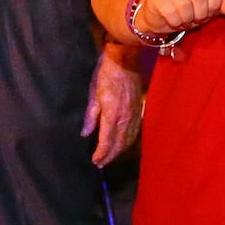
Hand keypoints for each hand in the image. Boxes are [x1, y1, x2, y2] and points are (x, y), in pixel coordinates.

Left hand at [81, 40, 142, 165]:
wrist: (124, 61)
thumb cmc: (105, 75)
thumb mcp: (93, 94)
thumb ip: (91, 116)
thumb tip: (86, 133)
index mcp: (112, 116)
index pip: (107, 142)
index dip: (101, 154)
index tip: (95, 161)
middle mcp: (125, 120)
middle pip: (119, 145)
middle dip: (110, 156)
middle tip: (101, 163)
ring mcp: (134, 116)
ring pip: (128, 140)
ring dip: (119, 151)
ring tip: (110, 157)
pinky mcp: (139, 111)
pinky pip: (134, 132)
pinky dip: (128, 142)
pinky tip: (123, 143)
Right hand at [139, 0, 224, 35]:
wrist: (160, 13)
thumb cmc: (187, 7)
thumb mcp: (208, 6)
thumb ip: (222, 4)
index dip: (214, 4)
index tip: (209, 12)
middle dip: (200, 14)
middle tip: (195, 18)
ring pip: (184, 4)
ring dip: (187, 19)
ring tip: (184, 19)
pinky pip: (171, 12)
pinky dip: (175, 22)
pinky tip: (174, 20)